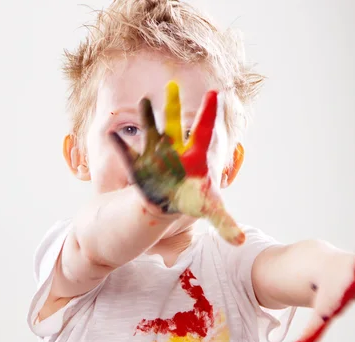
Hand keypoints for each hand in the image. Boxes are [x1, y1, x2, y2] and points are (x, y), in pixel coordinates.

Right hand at [109, 81, 244, 244]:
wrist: (171, 204)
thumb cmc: (192, 200)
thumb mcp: (211, 211)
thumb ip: (225, 223)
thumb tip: (242, 242)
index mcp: (196, 157)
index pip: (204, 131)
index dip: (210, 113)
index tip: (216, 93)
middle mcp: (176, 152)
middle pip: (174, 125)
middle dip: (173, 106)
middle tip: (173, 85)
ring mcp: (157, 157)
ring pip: (151, 133)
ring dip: (146, 118)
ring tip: (143, 101)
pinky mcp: (140, 168)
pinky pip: (128, 155)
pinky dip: (120, 146)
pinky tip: (113, 135)